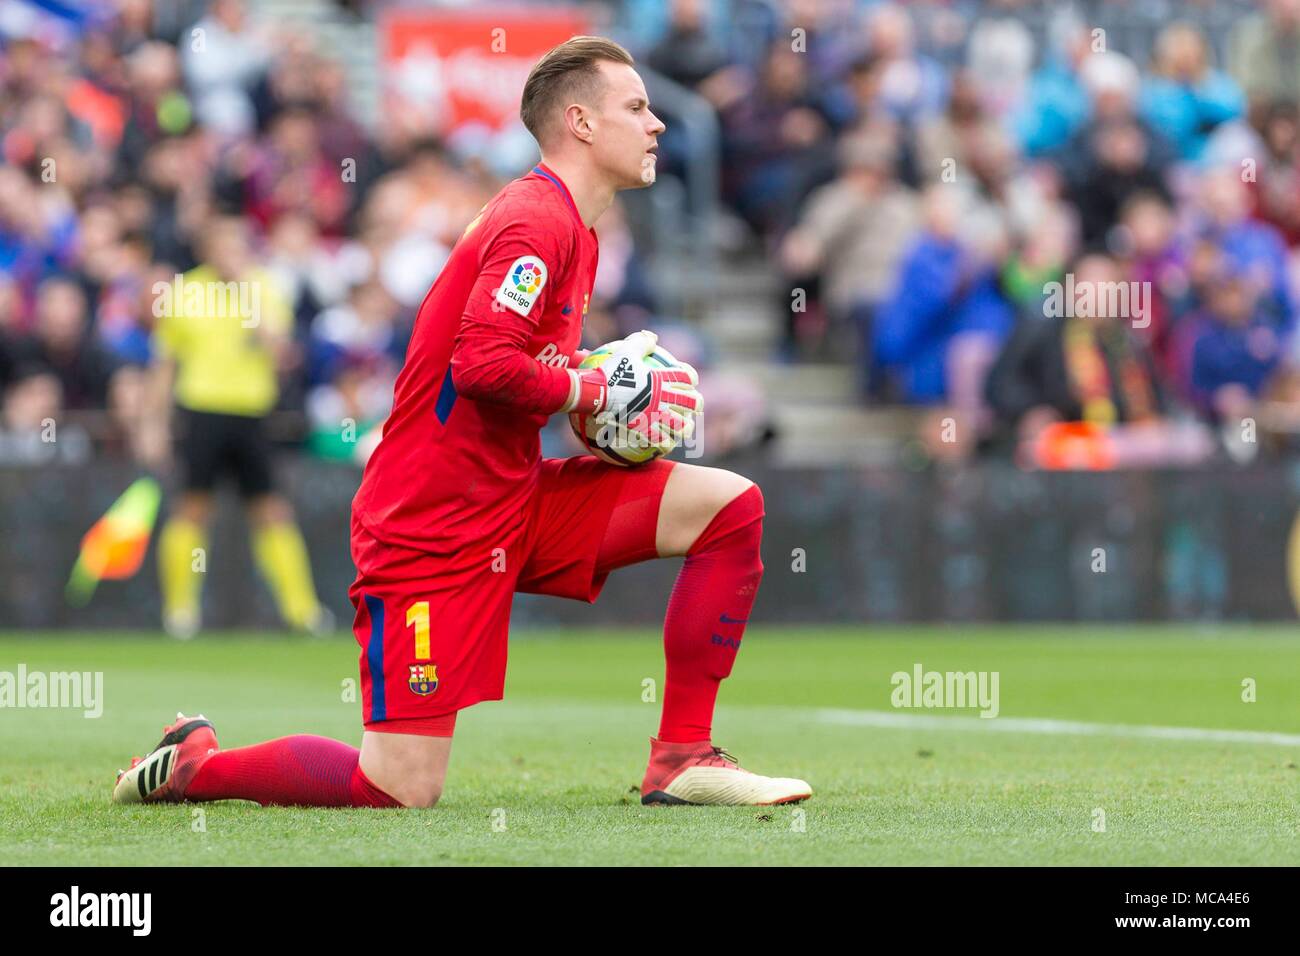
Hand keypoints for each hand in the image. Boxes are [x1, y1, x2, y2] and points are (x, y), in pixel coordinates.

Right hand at [570, 330, 702, 446]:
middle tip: (696, 405)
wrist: (597, 393)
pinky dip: (665, 442)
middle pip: (691, 402)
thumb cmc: (611, 371)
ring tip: (686, 427)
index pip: (686, 377)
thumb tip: (653, 337)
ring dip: (686, 426)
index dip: (691, 377)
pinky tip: (666, 444)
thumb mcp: (626, 351)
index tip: (691, 380)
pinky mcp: (645, 429)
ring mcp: (656, 415)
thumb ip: (641, 343)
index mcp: (662, 379)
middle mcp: (663, 398)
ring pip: (681, 425)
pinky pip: (660, 440)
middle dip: (697, 403)